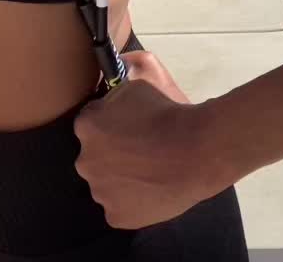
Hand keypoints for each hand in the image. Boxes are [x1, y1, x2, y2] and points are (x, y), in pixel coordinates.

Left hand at [72, 49, 216, 229]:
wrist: (196, 150)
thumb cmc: (169, 110)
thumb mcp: (144, 73)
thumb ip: (123, 68)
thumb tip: (117, 65)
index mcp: (86, 126)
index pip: (90, 122)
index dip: (110, 120)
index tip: (128, 122)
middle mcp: (85, 160)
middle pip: (94, 153)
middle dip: (111, 149)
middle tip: (140, 145)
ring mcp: (101, 192)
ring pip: (106, 181)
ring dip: (120, 174)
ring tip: (149, 167)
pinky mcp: (117, 217)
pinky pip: (119, 206)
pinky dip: (131, 199)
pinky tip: (150, 187)